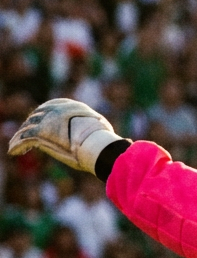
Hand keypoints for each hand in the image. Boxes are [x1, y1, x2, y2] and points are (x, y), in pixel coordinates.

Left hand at [7, 98, 121, 173]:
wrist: (99, 145)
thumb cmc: (105, 140)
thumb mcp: (102, 129)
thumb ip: (97, 128)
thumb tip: (120, 141)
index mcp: (72, 106)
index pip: (53, 106)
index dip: (45, 115)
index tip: (41, 123)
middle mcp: (57, 110)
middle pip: (37, 116)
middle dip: (30, 125)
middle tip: (25, 135)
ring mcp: (47, 121)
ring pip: (27, 128)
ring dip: (21, 137)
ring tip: (16, 147)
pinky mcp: (40, 133)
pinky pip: (24, 139)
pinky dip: (17, 146)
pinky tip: (14, 152)